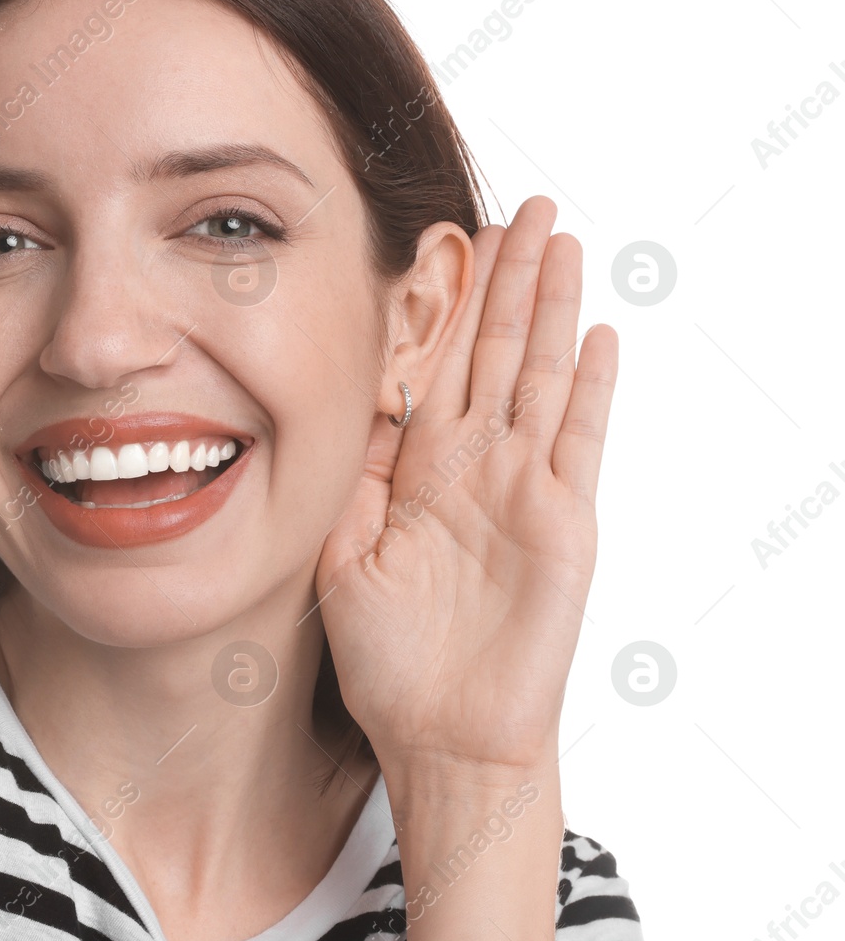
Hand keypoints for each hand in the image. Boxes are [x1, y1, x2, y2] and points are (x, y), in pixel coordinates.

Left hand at [314, 196, 618, 779]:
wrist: (442, 734)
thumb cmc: (389, 662)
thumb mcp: (343, 557)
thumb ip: (351, 481)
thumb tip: (350, 406)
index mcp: (417, 472)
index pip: (432, 367)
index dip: (440, 306)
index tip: (441, 240)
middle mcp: (474, 467)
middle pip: (492, 352)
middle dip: (505, 279)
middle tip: (519, 206)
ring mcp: (525, 489)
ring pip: (539, 376)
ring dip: (549, 308)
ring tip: (560, 239)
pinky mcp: (565, 520)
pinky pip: (580, 440)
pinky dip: (590, 387)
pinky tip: (598, 332)